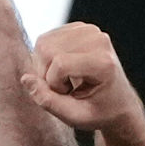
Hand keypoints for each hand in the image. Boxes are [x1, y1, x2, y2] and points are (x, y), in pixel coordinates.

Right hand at [24, 21, 140, 135]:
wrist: (119, 102)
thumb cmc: (99, 112)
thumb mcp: (75, 117)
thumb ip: (48, 101)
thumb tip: (25, 79)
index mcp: (104, 62)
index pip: (60, 64)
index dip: (54, 85)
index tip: (68, 96)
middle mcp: (99, 40)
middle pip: (47, 49)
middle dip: (47, 75)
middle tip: (65, 89)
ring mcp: (90, 30)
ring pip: (43, 43)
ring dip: (46, 66)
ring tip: (65, 80)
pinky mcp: (80, 28)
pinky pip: (46, 39)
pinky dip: (47, 58)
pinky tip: (64, 69)